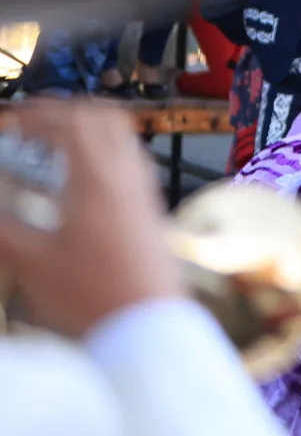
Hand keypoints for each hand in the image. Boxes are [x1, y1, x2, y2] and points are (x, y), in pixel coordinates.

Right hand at [0, 100, 182, 338]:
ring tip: (52, 146)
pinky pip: (131, 159)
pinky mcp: (152, 207)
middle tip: (30, 125)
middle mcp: (127, 175)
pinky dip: (105, 150)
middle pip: (101, 117)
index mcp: (97, 178)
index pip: (70, 121)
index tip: (9, 123)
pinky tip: (81, 178)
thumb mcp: (30, 261)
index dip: (36, 115)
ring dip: (87, 129)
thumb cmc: (91, 294)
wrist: (149, 322)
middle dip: (62, 112)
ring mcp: (145, 189)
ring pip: (121, 136)